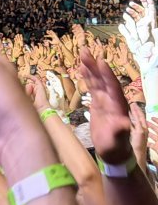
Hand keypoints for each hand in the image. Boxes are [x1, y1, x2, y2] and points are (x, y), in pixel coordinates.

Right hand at [80, 50, 132, 164]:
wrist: (112, 153)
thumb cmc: (115, 148)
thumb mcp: (117, 141)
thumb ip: (120, 132)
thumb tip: (123, 123)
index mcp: (118, 106)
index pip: (113, 87)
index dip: (107, 75)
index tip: (101, 62)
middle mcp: (113, 100)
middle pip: (104, 80)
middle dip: (96, 66)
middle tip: (85, 52)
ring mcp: (105, 101)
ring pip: (98, 81)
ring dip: (90, 68)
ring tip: (82, 54)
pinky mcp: (98, 103)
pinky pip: (92, 87)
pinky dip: (87, 77)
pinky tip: (81, 68)